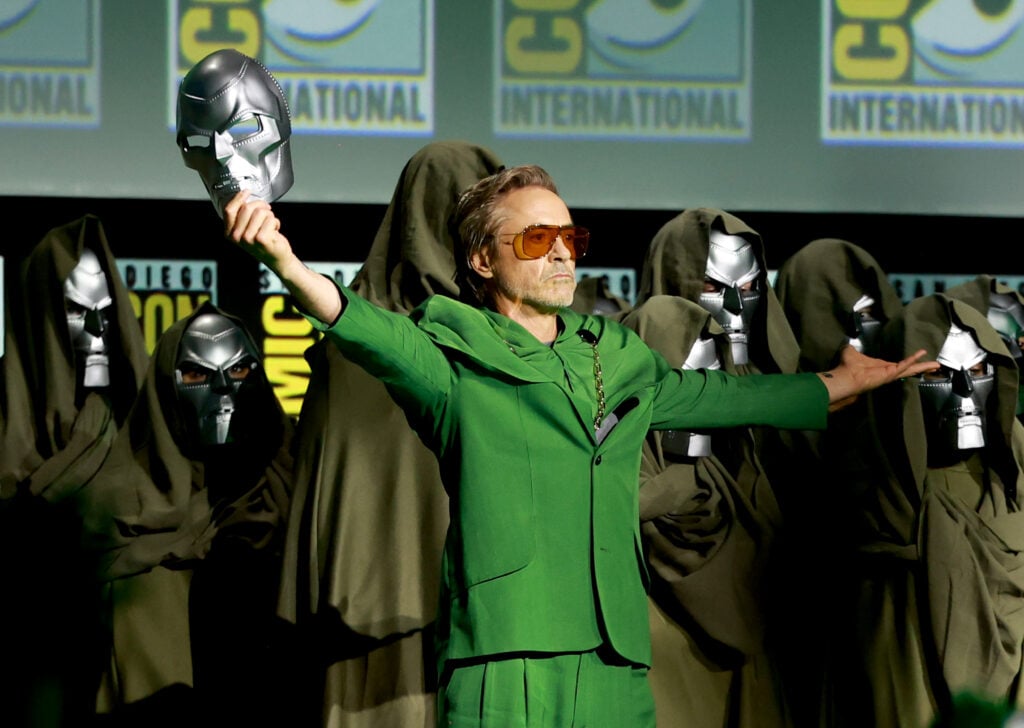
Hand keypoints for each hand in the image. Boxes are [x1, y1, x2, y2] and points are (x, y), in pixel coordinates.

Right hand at [222, 190, 342, 323]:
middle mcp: (236, 237)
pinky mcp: (261, 239)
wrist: (277, 258)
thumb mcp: (247, 229)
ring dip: (269, 216)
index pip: (229, 210)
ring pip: (260, 212)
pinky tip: (274, 231)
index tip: (247, 191)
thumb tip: (245, 196)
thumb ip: (242, 216)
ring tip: (270, 226)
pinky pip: (270, 219)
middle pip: (246, 208)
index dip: (239, 198)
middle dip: (260, 206)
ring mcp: (248, 239)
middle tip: (267, 212)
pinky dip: (275, 222)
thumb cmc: (264, 242)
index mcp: (230, 233)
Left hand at [819, 345, 938, 411]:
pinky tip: (921, 354)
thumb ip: (853, 347)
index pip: (899, 364)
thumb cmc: (847, 366)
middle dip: (922, 367)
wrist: (845, 376)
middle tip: (935, 365)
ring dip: (923, 366)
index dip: (909, 362)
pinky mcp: (890, 374)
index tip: (918, 359)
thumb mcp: (850, 352)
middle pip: (909, 368)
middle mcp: (888, 371)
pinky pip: (903, 365)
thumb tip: (848, 342)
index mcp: (881, 367)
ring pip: (910, 369)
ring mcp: (890, 374)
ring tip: (936, 365)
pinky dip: (912, 359)